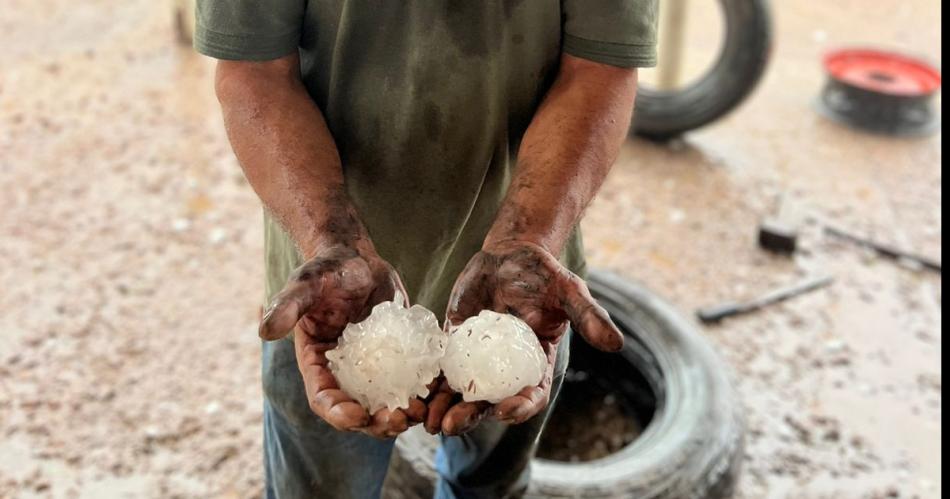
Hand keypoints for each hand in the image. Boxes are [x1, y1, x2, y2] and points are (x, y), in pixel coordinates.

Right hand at [259, 244, 425, 437]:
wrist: (357, 259)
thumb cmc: (326, 270)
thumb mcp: (306, 285)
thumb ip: (288, 306)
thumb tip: (265, 331)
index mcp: (317, 364)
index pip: (323, 399)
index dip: (337, 413)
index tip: (356, 418)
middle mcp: (344, 373)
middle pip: (358, 410)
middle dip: (376, 423)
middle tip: (398, 420)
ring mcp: (372, 368)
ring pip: (386, 402)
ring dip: (402, 414)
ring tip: (420, 412)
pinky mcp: (397, 358)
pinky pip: (410, 381)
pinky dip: (422, 392)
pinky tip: (437, 392)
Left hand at [425, 240, 622, 434]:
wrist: (509, 255)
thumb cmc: (544, 274)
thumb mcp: (569, 291)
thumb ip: (588, 318)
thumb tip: (617, 345)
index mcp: (535, 364)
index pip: (531, 395)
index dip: (519, 407)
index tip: (504, 410)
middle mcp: (506, 370)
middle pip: (490, 403)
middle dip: (471, 417)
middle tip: (451, 426)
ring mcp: (477, 361)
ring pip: (461, 393)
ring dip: (445, 410)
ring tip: (429, 422)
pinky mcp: (454, 347)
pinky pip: (440, 371)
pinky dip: (429, 385)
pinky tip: (414, 395)